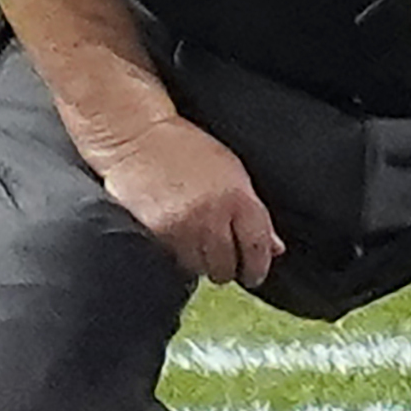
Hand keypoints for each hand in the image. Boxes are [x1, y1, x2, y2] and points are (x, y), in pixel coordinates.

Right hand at [88, 112, 278, 287]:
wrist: (136, 137)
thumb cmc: (183, 147)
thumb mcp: (230, 170)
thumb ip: (253, 210)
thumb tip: (274, 246)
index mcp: (238, 197)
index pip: (257, 248)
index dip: (258, 268)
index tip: (254, 274)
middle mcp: (212, 215)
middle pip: (227, 266)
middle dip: (228, 268)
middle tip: (223, 260)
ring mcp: (183, 227)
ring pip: (200, 268)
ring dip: (202, 263)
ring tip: (196, 246)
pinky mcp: (157, 234)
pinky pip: (175, 261)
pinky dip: (179, 257)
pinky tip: (178, 240)